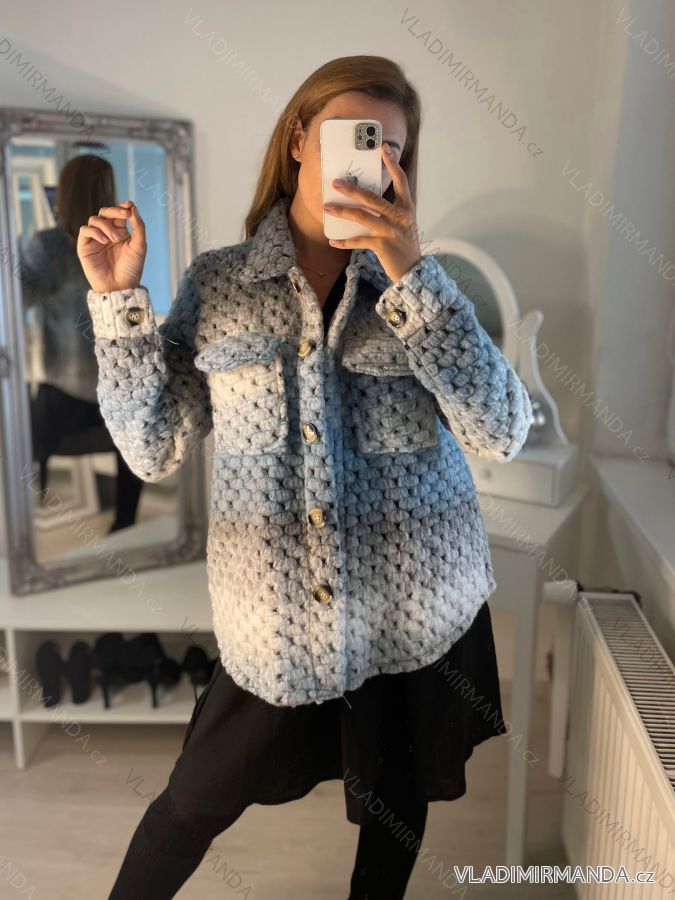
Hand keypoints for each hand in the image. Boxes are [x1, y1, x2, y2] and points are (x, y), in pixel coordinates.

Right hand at [76, 200, 146, 292]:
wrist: (120, 287)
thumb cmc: (131, 269)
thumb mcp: (139, 247)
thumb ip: (138, 227)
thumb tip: (133, 208)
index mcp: (120, 232)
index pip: (118, 214)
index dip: (122, 207)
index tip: (129, 205)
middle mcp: (106, 233)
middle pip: (104, 212)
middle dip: (114, 211)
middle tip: (125, 215)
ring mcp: (94, 239)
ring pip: (94, 219)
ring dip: (106, 226)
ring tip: (115, 239)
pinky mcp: (84, 246)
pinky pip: (85, 230)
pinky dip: (95, 232)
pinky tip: (105, 241)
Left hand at [323, 143, 421, 283]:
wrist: (413, 270)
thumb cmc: (405, 245)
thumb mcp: (404, 223)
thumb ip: (391, 210)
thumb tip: (367, 200)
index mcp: (406, 208)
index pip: (400, 181)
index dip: (392, 164)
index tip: (383, 149)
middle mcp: (398, 216)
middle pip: (372, 198)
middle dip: (352, 189)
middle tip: (336, 182)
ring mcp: (389, 230)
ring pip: (361, 216)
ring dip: (342, 211)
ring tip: (327, 207)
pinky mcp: (381, 245)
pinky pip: (358, 241)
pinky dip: (344, 242)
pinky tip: (333, 240)